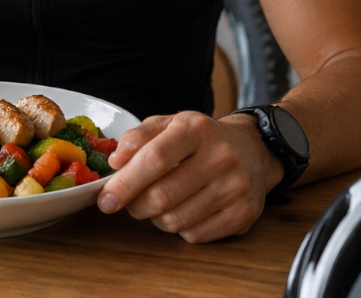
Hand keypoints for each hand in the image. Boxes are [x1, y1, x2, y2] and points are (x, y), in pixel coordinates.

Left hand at [95, 112, 281, 242]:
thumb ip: (138, 137)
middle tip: (131, 202)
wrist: (255, 150)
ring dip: (157, 218)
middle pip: (162, 196)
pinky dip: (180, 228)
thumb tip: (115, 162)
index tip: (105, 199)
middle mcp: (220, 156)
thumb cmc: (201, 138)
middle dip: (136, 205)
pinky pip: (194, 235)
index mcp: (196, 129)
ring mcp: (235, 187)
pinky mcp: (244, 214)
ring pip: (175, 220)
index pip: (154, 159)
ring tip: (161, 203)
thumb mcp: (170, 124)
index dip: (125, 183)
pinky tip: (185, 210)